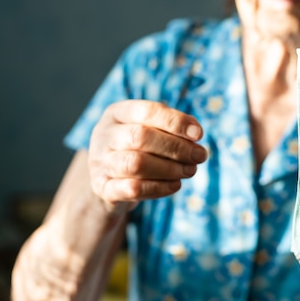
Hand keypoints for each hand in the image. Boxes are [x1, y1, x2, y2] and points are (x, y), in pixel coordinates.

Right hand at [88, 100, 206, 205]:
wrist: (107, 179)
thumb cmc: (137, 147)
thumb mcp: (149, 129)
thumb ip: (170, 128)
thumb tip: (195, 133)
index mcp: (117, 113)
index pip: (147, 111)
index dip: (175, 122)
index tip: (198, 134)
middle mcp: (104, 135)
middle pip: (140, 137)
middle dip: (176, 147)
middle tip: (199, 156)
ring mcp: (100, 162)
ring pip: (135, 164)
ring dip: (169, 168)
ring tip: (190, 171)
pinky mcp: (102, 188)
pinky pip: (132, 189)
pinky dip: (159, 188)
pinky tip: (175, 185)